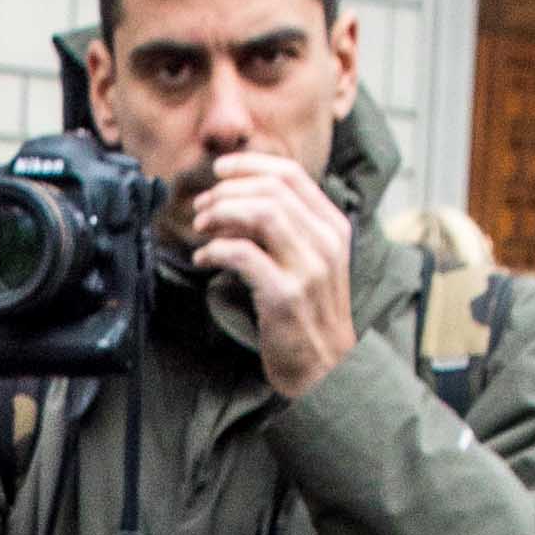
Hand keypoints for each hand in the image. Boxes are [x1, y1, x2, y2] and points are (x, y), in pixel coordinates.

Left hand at [182, 150, 357, 397]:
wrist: (326, 369)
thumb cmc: (309, 315)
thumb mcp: (312, 262)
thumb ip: (291, 230)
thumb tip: (244, 198)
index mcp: (333, 226)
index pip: (291, 174)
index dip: (250, 165)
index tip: (220, 170)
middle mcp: (326, 241)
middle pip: (271, 189)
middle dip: (227, 190)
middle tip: (201, 206)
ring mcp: (308, 268)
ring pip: (260, 213)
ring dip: (221, 213)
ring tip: (200, 227)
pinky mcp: (285, 295)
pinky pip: (244, 255)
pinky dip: (216, 250)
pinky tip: (203, 259)